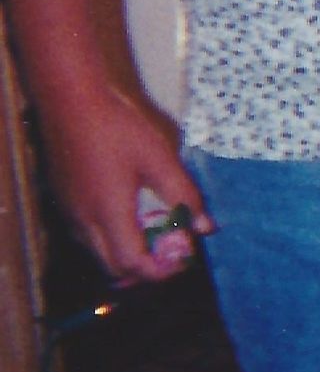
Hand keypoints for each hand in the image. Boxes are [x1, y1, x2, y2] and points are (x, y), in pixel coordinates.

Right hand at [34, 82, 211, 282]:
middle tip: (172, 254)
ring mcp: (69, 213)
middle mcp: (82, 221)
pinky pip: (86, 237)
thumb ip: (184, 196)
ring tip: (156, 236)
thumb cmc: (118, 126)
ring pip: (97, 254)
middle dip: (145, 271)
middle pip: (112, 268)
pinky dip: (111, 242)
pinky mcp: (63, 202)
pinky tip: (131, 218)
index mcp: (108, 213)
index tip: (182, 260)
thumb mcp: (160, 159)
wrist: (70, 100)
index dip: (159, 271)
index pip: (131, 264)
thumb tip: (205, 228)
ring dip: (127, 257)